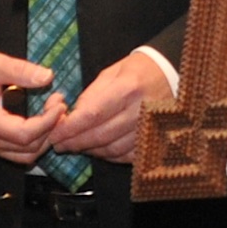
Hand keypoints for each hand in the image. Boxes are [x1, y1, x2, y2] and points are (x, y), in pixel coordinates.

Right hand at [0, 50, 65, 164]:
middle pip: (28, 148)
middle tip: (58, 104)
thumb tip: (47, 77)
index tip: (59, 103)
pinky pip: (21, 154)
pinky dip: (37, 142)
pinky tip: (44, 123)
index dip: (47, 122)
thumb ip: (19, 70)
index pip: (23, 134)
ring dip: (46, 137)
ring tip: (54, 114)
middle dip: (50, 128)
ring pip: (27, 155)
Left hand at [45, 48, 174, 163]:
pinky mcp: (155, 139)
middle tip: (59, 144)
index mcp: (128, 89)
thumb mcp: (112, 73)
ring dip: (91, 151)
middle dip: (75, 142)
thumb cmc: (138, 71)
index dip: (70, 128)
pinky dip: (110, 156)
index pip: (92, 115)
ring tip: (76, 146)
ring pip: (113, 149)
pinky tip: (99, 150)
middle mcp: (140, 111)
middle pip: (101, 136)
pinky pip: (127, 156)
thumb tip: (72, 117)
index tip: (55, 133)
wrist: (171, 74)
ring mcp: (149, 128)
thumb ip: (91, 95)